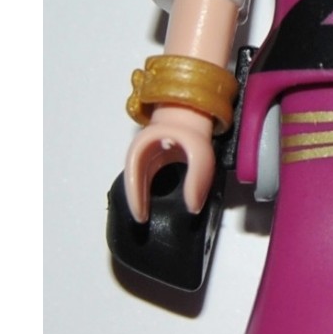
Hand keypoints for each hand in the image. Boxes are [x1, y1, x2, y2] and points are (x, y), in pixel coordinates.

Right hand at [124, 105, 215, 222]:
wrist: (193, 111)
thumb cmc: (192, 129)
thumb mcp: (200, 154)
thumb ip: (198, 179)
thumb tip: (193, 207)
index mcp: (144, 147)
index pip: (132, 176)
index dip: (134, 199)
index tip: (140, 217)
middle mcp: (141, 154)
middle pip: (133, 182)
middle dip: (136, 203)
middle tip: (143, 221)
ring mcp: (147, 158)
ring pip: (141, 182)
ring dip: (143, 199)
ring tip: (149, 217)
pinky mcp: (155, 163)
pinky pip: (150, 181)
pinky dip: (153, 194)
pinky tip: (161, 204)